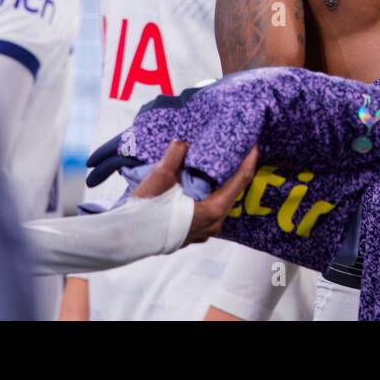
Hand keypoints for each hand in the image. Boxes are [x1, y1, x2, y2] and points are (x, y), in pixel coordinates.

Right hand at [132, 140, 257, 245]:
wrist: (126, 238)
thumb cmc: (146, 211)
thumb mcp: (161, 177)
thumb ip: (176, 155)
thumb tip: (183, 142)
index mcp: (213, 210)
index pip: (240, 181)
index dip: (248, 160)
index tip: (254, 144)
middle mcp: (213, 224)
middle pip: (232, 192)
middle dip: (234, 171)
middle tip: (235, 151)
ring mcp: (203, 232)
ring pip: (219, 202)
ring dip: (219, 183)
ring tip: (218, 164)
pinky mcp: (191, 234)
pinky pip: (207, 210)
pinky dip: (207, 194)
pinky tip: (199, 184)